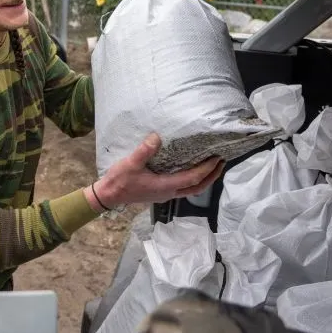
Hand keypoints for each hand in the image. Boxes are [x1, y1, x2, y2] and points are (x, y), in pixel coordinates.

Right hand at [86, 133, 224, 210]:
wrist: (109, 195)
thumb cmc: (120, 180)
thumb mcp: (130, 163)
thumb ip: (144, 150)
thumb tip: (157, 137)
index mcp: (166, 186)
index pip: (193, 178)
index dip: (207, 169)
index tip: (217, 158)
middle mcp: (169, 192)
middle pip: (198, 187)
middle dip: (212, 176)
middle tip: (221, 163)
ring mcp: (165, 194)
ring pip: (192, 189)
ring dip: (204, 179)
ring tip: (211, 166)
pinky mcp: (161, 192)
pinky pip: (183, 187)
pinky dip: (193, 180)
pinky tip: (191, 169)